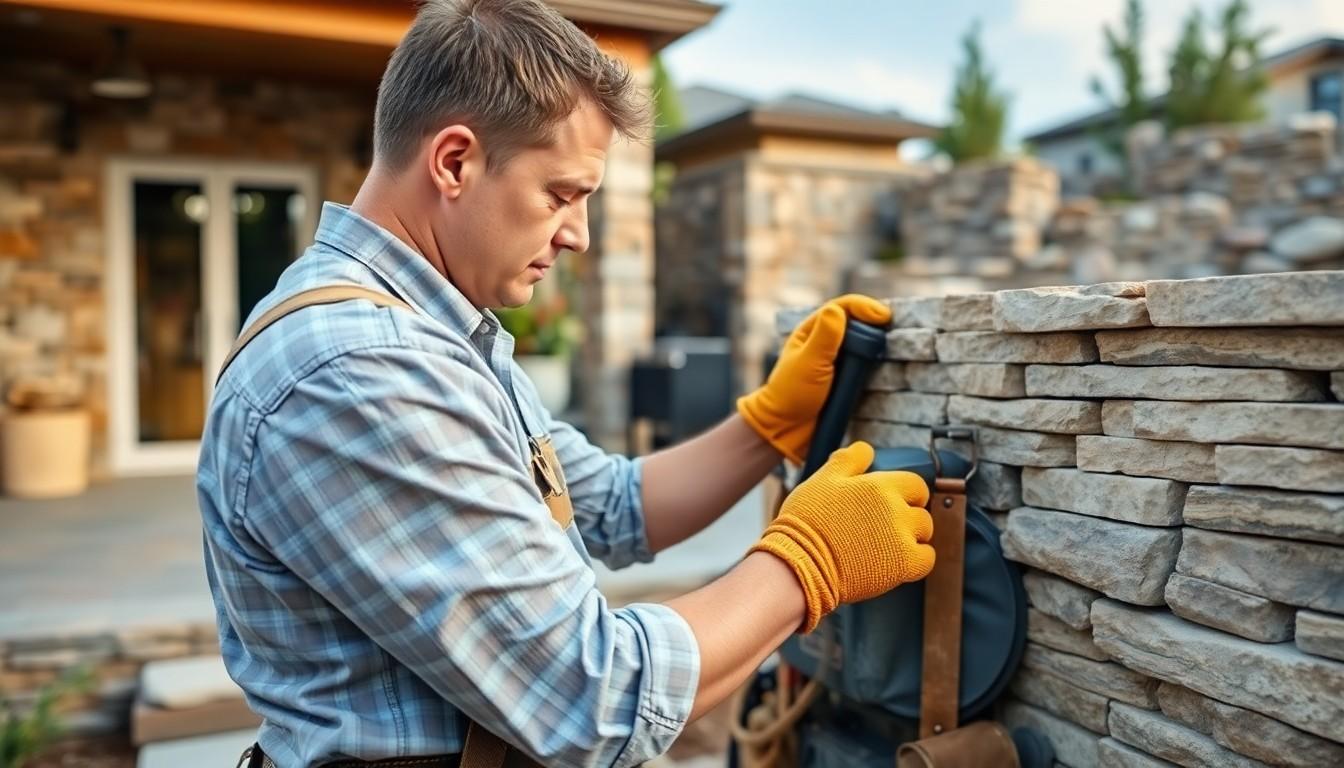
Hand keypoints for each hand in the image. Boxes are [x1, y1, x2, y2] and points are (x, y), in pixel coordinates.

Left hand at [737, 294, 889, 462]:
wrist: (787, 429)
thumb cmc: (791, 393)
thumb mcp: (808, 362)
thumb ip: (824, 336)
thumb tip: (837, 310)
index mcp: (813, 330)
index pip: (843, 308)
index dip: (864, 307)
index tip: (883, 316)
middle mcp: (827, 341)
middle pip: (858, 323)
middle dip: (875, 325)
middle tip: (890, 332)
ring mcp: (838, 361)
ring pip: (864, 344)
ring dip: (877, 345)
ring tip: (892, 347)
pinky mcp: (847, 379)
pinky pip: (867, 366)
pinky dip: (876, 364)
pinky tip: (886, 365)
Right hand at [750, 441, 933, 632]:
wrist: (801, 563)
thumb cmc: (807, 522)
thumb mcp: (822, 481)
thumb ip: (848, 461)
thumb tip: (865, 449)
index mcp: (879, 485)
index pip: (914, 484)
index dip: (908, 494)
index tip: (897, 504)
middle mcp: (895, 508)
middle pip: (921, 510)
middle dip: (908, 517)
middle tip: (885, 528)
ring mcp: (902, 537)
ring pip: (924, 533)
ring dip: (912, 538)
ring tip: (887, 546)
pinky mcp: (904, 564)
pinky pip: (926, 558)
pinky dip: (916, 560)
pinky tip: (896, 561)